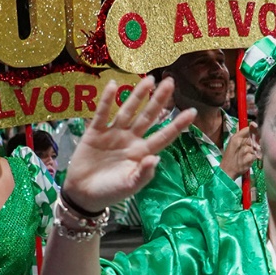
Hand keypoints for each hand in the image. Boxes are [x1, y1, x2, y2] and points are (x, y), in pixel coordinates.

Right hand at [60, 77, 194, 211]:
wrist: (83, 194)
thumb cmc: (110, 192)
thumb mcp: (129, 186)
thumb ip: (143, 174)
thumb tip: (156, 159)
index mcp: (142, 152)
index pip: (163, 135)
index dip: (177, 124)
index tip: (192, 111)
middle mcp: (131, 139)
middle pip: (148, 116)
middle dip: (159, 100)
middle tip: (170, 82)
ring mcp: (113, 133)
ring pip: (128, 110)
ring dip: (138, 95)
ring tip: (149, 80)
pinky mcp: (95, 132)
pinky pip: (102, 113)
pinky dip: (107, 100)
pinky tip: (113, 85)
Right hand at [219, 126, 259, 177]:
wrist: (227, 171)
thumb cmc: (229, 156)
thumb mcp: (232, 143)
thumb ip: (239, 133)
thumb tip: (240, 124)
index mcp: (235, 138)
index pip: (248, 129)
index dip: (254, 128)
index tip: (256, 127)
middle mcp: (240, 143)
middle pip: (254, 138)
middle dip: (256, 142)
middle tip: (253, 146)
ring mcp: (245, 151)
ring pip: (256, 147)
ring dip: (255, 151)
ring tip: (249, 155)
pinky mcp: (249, 159)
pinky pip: (256, 155)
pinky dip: (255, 157)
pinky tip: (249, 160)